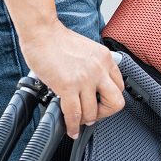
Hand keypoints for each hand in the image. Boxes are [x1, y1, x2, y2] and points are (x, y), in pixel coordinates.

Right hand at [20, 20, 124, 138]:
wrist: (41, 31)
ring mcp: (85, 79)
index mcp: (106, 59)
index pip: (119, 87)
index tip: (101, 104)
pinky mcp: (68, 86)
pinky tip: (70, 129)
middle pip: (116, 102)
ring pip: (93, 112)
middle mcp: (99, 69)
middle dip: (104, 113)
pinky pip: (74, 114)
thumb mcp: (88, 50)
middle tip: (94, 115)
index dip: (110, 99)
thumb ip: (94, 66)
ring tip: (77, 120)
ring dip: (85, 120)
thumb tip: (91, 87)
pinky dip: (73, 126)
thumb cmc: (57, 40)